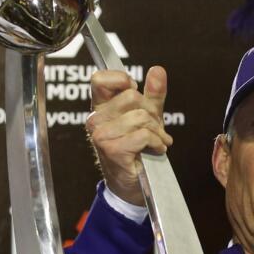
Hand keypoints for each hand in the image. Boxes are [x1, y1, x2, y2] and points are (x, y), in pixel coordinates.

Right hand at [86, 66, 172, 205]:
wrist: (134, 183)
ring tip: (157, 140)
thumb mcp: (148, 117)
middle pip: (131, 96)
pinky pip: (143, 134)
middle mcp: (95, 120)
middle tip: (153, 127)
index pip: (100, 79)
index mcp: (100, 107)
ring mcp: (101, 135)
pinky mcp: (112, 150)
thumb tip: (157, 70)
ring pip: (140, 116)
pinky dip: (157, 142)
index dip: (122, 81)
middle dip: (150, 112)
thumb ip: (152, 94)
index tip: (134, 92)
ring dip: (157, 131)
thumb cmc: (137, 148)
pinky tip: (156, 149)